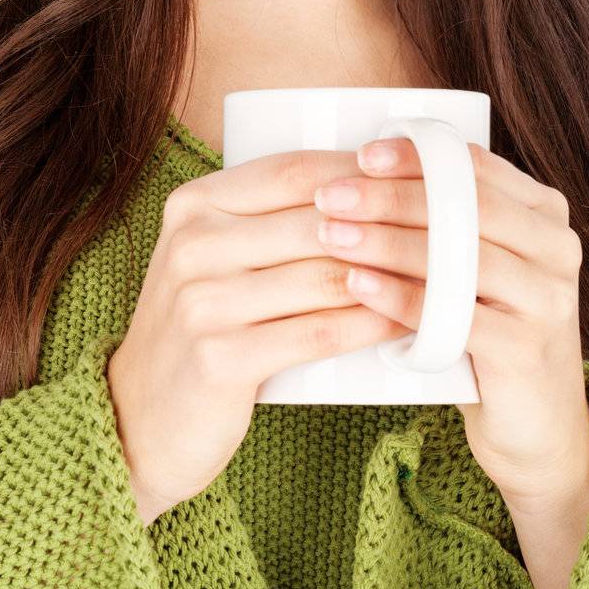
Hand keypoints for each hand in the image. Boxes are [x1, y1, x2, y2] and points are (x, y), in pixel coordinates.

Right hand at [107, 148, 410, 522]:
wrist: (137, 419)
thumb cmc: (202, 328)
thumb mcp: (216, 259)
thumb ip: (269, 221)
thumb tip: (372, 182)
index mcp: (193, 205)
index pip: (292, 170)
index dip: (361, 169)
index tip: (420, 173)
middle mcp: (193, 244)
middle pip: (316, 220)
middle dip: (389, 221)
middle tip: (451, 226)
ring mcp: (202, 301)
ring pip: (324, 276)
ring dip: (393, 275)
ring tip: (444, 274)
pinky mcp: (220, 358)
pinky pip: (316, 333)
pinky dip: (370, 326)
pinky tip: (408, 322)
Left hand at [313, 136, 588, 510]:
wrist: (535, 424)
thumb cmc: (486, 326)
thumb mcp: (474, 263)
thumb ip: (444, 217)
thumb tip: (360, 169)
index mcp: (543, 211)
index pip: (475, 165)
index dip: (416, 156)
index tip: (361, 155)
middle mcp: (556, 248)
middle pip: (465, 205)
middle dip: (391, 196)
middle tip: (331, 196)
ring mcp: (548, 300)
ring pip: (459, 256)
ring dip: (387, 241)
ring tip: (331, 235)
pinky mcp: (527, 351)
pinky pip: (455, 315)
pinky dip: (400, 297)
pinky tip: (357, 284)